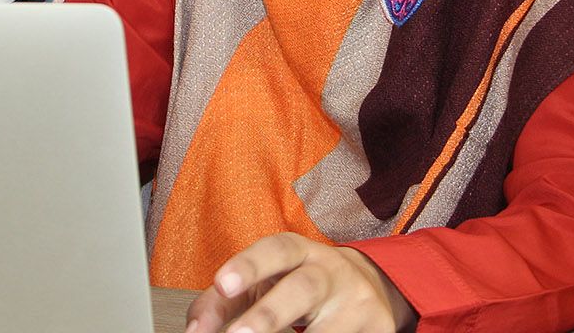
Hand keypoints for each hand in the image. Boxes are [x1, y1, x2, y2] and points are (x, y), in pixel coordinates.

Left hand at [185, 232, 415, 332]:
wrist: (367, 289)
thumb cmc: (300, 285)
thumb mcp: (264, 282)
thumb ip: (223, 302)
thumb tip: (195, 330)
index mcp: (299, 252)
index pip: (276, 249)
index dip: (249, 264)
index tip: (222, 283)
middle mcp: (330, 272)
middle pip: (302, 287)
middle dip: (269, 314)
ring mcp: (357, 303)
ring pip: (328, 330)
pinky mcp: (378, 329)